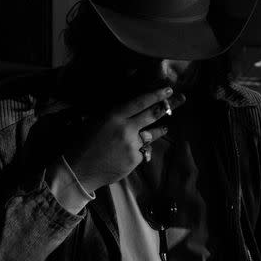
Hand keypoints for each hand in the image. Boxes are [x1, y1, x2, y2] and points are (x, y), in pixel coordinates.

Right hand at [65, 87, 185, 192]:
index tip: (169, 90)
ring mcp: (132, 145)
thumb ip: (116, 115)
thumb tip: (133, 107)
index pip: (140, 102)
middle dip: (168, 106)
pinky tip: (129, 152)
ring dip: (159, 130)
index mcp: (114, 116)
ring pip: (151, 134)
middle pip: (152, 115)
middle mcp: (126, 129)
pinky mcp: (135, 159)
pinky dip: (139, 150)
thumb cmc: (83, 143)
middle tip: (182, 99)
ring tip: (165, 128)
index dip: (156, 95)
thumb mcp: (96, 121)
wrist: (78, 170)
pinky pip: (142, 150)